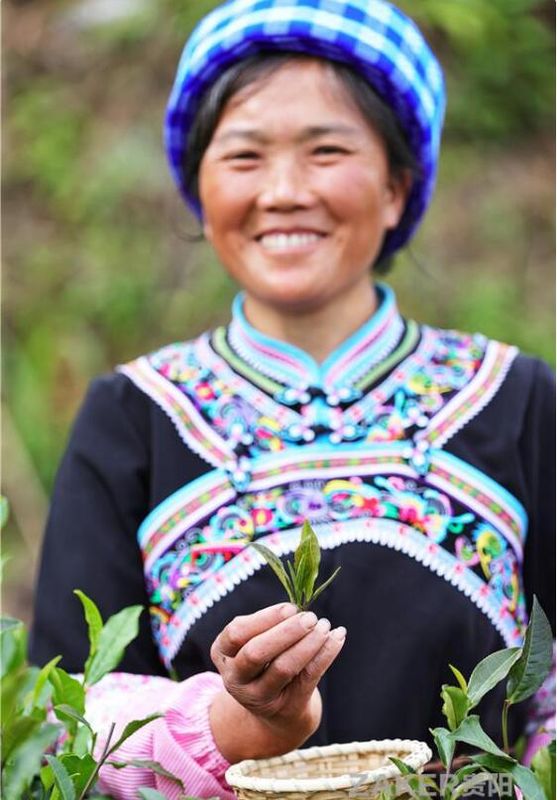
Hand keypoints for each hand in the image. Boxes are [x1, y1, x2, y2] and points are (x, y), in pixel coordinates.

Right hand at [209, 602, 345, 761]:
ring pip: (284, 667)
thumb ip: (267, 626)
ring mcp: (258, 697)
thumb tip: (298, 611)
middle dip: (286, 632)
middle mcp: (235, 678)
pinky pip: (308, 677)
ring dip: (308, 643)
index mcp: (222, 653)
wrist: (274, 711)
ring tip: (325, 626)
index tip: (291, 608)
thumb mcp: (253, 643)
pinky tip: (338, 637)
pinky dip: (326, 654)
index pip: (237, 633)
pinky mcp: (286, 707)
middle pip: (256, 653)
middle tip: (311, 617)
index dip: (264, 619)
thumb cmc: (264, 662)